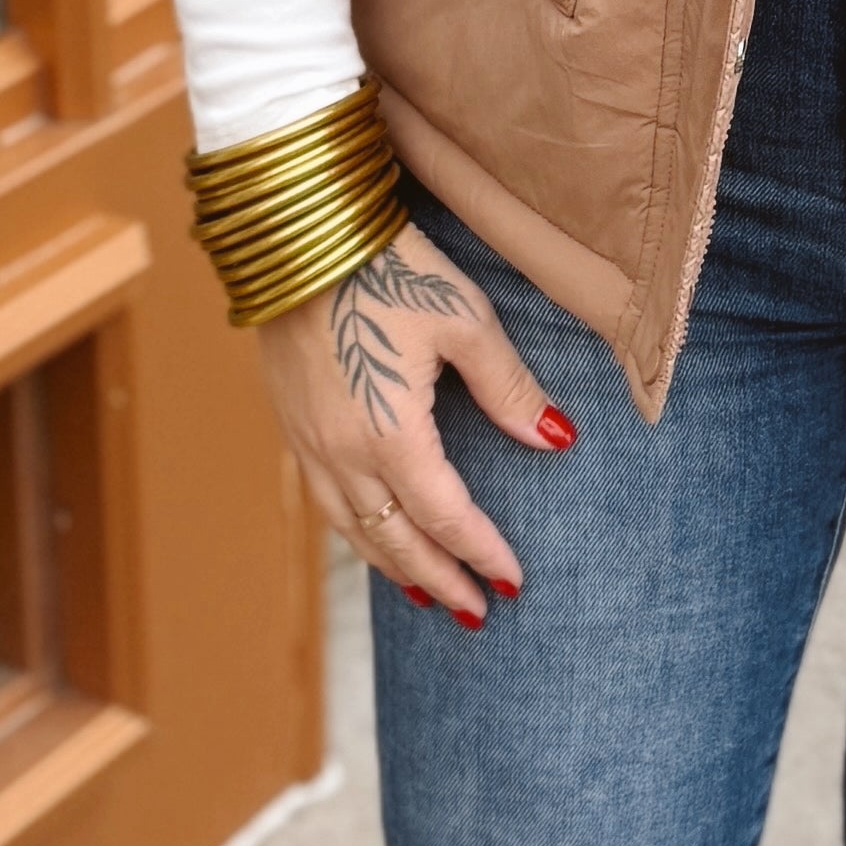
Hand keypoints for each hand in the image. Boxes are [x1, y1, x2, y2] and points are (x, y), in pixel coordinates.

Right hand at [260, 234, 572, 623]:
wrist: (294, 234)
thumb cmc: (388, 270)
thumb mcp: (464, 322)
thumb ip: (509, 389)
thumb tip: (556, 440)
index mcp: (391, 435)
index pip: (446, 517)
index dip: (481, 553)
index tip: (513, 582)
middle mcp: (342, 453)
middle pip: (396, 539)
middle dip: (440, 578)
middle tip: (476, 612)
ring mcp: (308, 441)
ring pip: (354, 528)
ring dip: (393, 565)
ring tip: (427, 592)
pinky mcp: (290, 423)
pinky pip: (326, 501)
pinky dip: (356, 532)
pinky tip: (372, 534)